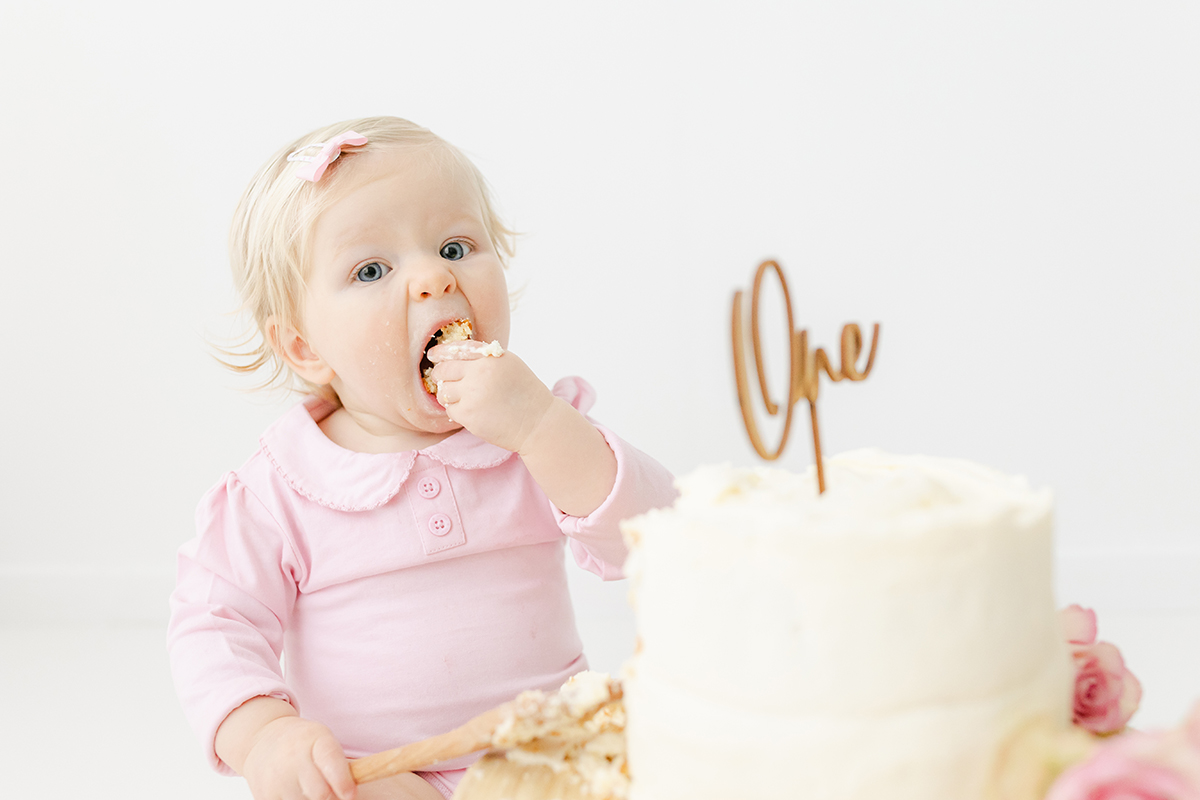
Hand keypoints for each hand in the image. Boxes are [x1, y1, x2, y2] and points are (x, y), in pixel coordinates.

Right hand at [241, 715, 355, 799]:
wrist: (264, 740)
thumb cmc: (303, 743)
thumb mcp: (324, 742)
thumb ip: (339, 766)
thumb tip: (349, 795)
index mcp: (316, 741)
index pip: (332, 764)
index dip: (343, 783)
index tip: (349, 794)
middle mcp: (293, 758)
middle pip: (321, 794)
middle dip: (332, 797)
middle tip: (332, 792)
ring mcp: (277, 779)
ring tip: (311, 788)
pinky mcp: (265, 796)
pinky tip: (296, 793)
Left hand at [427, 341, 552, 452]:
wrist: (537, 423)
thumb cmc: (525, 393)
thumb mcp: (510, 364)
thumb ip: (485, 357)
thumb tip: (456, 356)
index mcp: (490, 358)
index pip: (456, 349)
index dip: (441, 352)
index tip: (433, 355)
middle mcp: (479, 374)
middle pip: (443, 371)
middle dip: (440, 375)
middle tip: (444, 380)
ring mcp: (472, 396)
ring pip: (443, 392)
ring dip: (449, 395)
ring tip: (463, 398)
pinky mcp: (468, 416)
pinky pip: (450, 410)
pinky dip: (457, 411)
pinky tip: (472, 411)